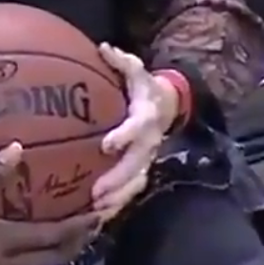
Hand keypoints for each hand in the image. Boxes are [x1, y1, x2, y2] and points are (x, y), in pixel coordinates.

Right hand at [0, 143, 98, 264]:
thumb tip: (17, 148)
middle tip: (94, 224)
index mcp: (10, 242)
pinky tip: (28, 237)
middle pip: (56, 255)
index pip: (56, 235)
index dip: (80, 225)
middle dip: (78, 241)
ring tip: (71, 230)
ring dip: (60, 247)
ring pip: (41, 262)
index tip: (101, 211)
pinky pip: (22, 261)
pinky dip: (35, 249)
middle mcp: (12, 260)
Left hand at [90, 44, 173, 221]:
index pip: (137, 127)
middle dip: (117, 179)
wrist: (167, 105)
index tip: (106, 145)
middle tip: (96, 193)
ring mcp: (147, 158)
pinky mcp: (141, 169)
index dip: (124, 136)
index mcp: (146, 115)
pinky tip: (98, 216)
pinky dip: (118, 203)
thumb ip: (120, 61)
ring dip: (117, 198)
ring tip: (96, 209)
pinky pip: (132, 190)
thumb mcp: (135, 70)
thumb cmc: (143, 86)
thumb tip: (104, 48)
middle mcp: (149, 140)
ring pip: (135, 183)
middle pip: (136, 164)